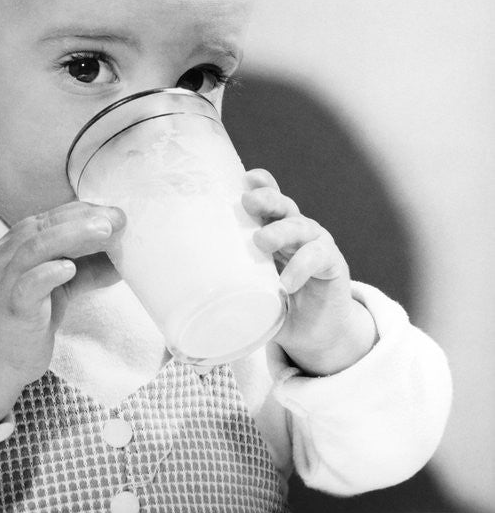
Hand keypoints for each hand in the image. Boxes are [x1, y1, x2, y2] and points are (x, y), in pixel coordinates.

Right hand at [0, 201, 123, 420]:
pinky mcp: (9, 309)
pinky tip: (70, 268)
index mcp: (12, 248)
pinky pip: (26, 286)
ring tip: (104, 231)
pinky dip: (49, 273)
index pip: (47, 218)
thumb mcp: (56, 290)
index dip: (81, 211)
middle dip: (82, 218)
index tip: (112, 213)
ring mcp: (3, 283)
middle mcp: (3, 258)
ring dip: (71, 235)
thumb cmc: (23, 322)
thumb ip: (83, 270)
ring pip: (33, 249)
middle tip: (117, 218)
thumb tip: (121, 259)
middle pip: (42, 226)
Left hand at [242, 169, 377, 375]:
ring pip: (301, 226)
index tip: (244, 178)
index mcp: (273, 230)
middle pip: (283, 205)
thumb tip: (180, 309)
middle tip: (248, 203)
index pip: (268, 199)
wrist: (314, 334)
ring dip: (281, 230)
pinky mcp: (332, 264)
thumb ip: (226, 290)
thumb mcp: (248, 293)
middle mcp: (295, 231)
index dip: (260, 184)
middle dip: (266, 198)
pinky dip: (301, 267)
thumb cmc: (277, 306)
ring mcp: (316, 244)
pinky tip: (286, 283)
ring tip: (262, 242)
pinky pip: (318, 257)